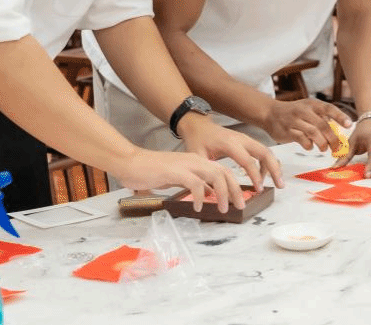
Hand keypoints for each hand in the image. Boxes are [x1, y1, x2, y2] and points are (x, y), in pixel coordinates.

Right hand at [111, 148, 256, 213]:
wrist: (130, 162)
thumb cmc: (151, 171)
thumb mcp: (178, 178)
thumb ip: (194, 184)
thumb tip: (209, 194)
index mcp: (197, 161)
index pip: (223, 171)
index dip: (234, 185)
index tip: (239, 200)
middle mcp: (196, 161)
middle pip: (225, 173)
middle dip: (235, 190)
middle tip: (240, 206)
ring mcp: (187, 165)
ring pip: (216, 176)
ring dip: (222, 193)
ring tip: (222, 209)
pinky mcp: (176, 171)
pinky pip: (196, 184)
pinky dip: (200, 196)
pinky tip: (198, 208)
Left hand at [177, 114, 284, 190]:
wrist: (199, 125)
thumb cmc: (197, 140)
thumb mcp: (197, 156)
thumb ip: (206, 171)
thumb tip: (212, 191)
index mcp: (230, 143)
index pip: (248, 161)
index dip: (255, 175)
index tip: (259, 188)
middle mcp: (242, 139)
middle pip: (265, 152)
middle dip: (274, 169)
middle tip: (279, 185)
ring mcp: (246, 138)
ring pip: (266, 151)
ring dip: (274, 166)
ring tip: (276, 182)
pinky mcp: (247, 141)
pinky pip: (262, 151)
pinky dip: (267, 162)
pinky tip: (264, 175)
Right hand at [261, 98, 354, 151]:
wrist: (270, 113)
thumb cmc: (294, 112)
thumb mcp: (308, 109)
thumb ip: (321, 118)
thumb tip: (339, 131)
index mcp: (312, 104)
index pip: (329, 108)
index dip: (340, 117)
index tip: (350, 125)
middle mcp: (304, 110)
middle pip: (323, 124)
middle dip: (332, 138)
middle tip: (337, 147)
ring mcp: (295, 120)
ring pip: (313, 132)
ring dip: (322, 143)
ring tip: (324, 148)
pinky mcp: (287, 131)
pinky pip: (301, 139)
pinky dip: (308, 145)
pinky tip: (310, 146)